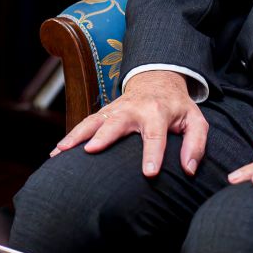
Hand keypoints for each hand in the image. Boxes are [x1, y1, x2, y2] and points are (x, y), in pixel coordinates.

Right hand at [51, 69, 208, 177]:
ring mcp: (114, 110)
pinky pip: (84, 124)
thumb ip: (195, 144)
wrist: (157, 79)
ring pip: (93, 122)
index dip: (153, 154)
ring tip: (60, 152)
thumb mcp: (196, 121)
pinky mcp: (103, 113)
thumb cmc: (178, 107)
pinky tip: (56, 152)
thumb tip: (189, 170)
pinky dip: (70, 136)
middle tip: (91, 151)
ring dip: (76, 136)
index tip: (149, 174)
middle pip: (116, 124)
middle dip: (103, 137)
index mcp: (157, 113)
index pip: (156, 136)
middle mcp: (133, 110)